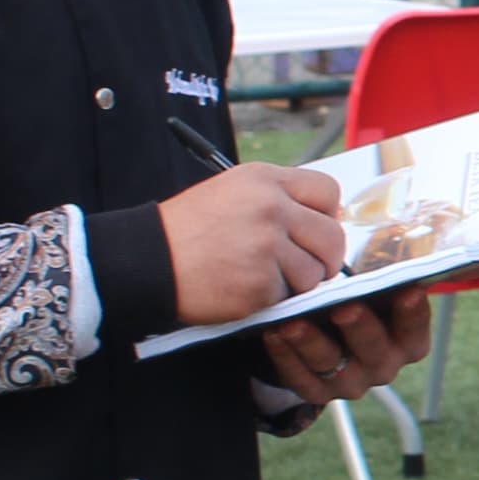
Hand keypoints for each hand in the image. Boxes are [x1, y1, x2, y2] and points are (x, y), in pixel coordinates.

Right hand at [159, 163, 345, 323]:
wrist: (146, 259)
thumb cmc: (188, 229)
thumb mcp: (232, 191)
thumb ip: (278, 198)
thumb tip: (324, 218)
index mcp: (264, 180)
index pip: (328, 191)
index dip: (328, 215)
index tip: (315, 231)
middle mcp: (271, 208)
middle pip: (332, 237)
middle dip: (324, 258)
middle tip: (306, 266)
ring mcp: (266, 247)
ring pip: (314, 273)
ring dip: (296, 282)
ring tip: (261, 275)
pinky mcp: (260, 284)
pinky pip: (287, 297)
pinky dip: (271, 299)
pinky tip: (243, 287)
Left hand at [256, 287, 432, 407]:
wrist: (327, 334)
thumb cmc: (358, 302)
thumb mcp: (374, 293)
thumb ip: (380, 281)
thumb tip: (384, 257)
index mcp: (407, 344)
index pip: (415, 333)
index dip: (414, 314)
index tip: (408, 289)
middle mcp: (383, 367)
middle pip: (374, 352)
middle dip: (360, 328)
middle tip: (345, 307)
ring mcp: (349, 383)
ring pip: (331, 365)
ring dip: (311, 342)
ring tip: (293, 321)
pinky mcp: (316, 392)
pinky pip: (299, 378)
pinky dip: (285, 356)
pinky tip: (273, 333)